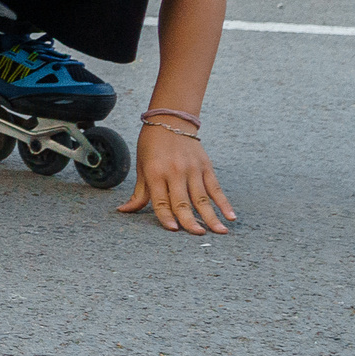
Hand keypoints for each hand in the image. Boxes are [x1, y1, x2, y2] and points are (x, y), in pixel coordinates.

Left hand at [119, 125, 234, 233]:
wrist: (170, 120)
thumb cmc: (151, 145)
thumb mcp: (141, 166)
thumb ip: (139, 192)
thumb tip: (124, 210)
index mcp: (155, 172)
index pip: (161, 200)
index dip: (166, 216)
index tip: (173, 230)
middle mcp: (175, 172)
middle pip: (183, 201)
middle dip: (190, 220)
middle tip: (198, 235)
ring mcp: (193, 169)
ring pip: (202, 197)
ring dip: (212, 216)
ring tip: (220, 231)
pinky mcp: (206, 166)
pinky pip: (216, 188)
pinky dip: (224, 202)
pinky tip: (230, 215)